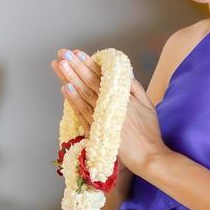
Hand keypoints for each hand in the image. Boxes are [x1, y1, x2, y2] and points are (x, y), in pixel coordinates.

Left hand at [53, 50, 163, 176]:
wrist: (148, 156)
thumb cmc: (149, 132)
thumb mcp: (147, 105)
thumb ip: (134, 87)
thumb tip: (123, 71)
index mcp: (124, 96)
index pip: (103, 76)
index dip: (89, 63)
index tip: (77, 53)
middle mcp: (112, 104)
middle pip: (90, 81)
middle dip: (75, 66)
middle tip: (63, 53)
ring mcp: (103, 117)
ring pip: (84, 94)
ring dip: (71, 78)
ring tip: (60, 65)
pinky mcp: (97, 131)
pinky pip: (83, 113)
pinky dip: (74, 100)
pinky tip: (65, 88)